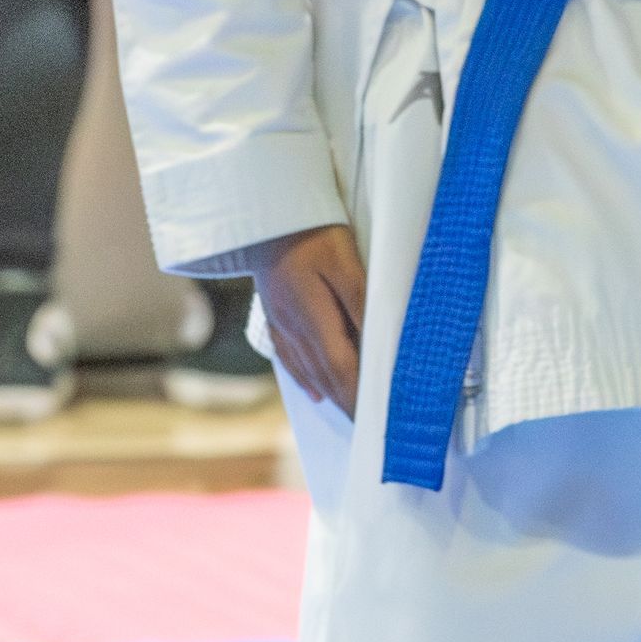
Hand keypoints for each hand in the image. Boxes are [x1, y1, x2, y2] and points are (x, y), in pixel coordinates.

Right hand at [249, 224, 365, 418]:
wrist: (263, 213)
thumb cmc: (310, 230)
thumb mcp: (344, 259)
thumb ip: (360, 300)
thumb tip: (375, 338)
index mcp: (312, 315)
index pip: (342, 369)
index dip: (360, 397)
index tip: (377, 418)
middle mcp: (294, 327)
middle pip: (326, 376)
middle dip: (349, 403)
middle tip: (371, 427)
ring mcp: (281, 324)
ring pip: (309, 371)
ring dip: (332, 395)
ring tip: (351, 414)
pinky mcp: (275, 316)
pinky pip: (291, 357)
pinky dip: (307, 378)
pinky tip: (316, 391)